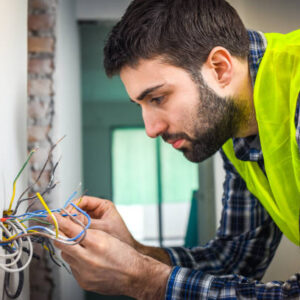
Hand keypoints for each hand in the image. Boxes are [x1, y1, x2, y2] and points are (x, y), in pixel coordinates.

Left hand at [54, 214, 171, 298]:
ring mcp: (84, 273)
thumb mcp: (107, 236)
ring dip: (68, 247)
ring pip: (66, 255)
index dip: (60, 221)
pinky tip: (84, 257)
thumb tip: (68, 225)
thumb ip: (87, 231)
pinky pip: (72, 267)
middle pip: (64, 243)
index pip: (72, 229)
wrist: (134, 275)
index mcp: (97, 243)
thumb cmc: (124, 254)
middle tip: (57, 227)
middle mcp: (88, 259)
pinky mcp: (83, 282)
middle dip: (59, 233)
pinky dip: (75, 260)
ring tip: (78, 244)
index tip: (51, 216)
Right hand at [68, 196, 136, 247]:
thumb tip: (70, 219)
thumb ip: (87, 223)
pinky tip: (70, 235)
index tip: (65, 213)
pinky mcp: (91, 229)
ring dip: (71, 223)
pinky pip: (79, 227)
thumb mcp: (103, 228)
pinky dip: (74, 230)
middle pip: (78, 209)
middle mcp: (98, 211)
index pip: (83, 200)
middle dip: (70, 215)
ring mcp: (94, 220)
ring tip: (65, 229)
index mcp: (103, 205)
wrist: (126, 254)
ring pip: (77, 219)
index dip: (72, 206)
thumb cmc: (120, 237)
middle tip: (62, 222)